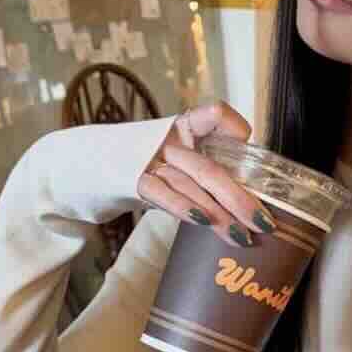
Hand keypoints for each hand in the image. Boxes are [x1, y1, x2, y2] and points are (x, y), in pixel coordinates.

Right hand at [136, 103, 275, 246]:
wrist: (86, 168)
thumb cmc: (143, 168)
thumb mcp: (176, 162)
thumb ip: (205, 170)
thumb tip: (247, 200)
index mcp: (185, 127)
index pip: (215, 114)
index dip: (236, 130)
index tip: (249, 153)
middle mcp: (169, 138)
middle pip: (211, 167)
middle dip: (241, 198)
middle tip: (265, 223)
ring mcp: (149, 157)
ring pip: (192, 183)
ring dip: (220, 214)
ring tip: (242, 237)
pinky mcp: (130, 178)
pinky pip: (162, 192)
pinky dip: (184, 207)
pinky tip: (203, 221)